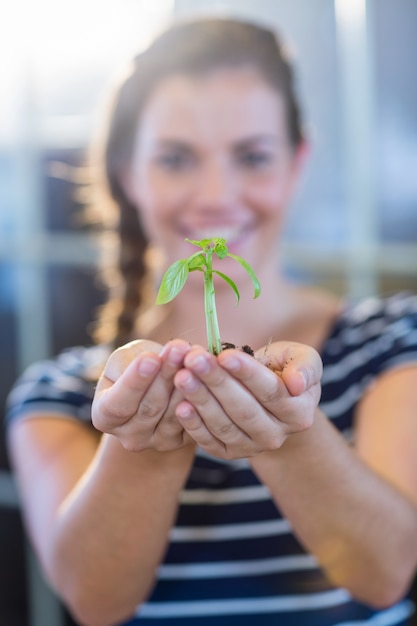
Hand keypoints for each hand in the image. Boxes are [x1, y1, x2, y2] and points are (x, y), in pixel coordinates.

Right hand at [92, 339, 193, 451]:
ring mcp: (157, 442)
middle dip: (166, 374)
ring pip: (174, 414)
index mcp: (105, 416)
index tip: (151, 359)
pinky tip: (208, 373)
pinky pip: (193, 421)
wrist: (157, 385)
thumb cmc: (134, 367)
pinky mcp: (182, 442)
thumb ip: (129, 362)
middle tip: (179, 348)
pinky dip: (201, 396)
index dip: (135, 382)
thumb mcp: (122, 360)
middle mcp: (128, 437)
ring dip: (187, 383)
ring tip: (195, 356)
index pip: (117, 403)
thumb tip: (153, 360)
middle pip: (149, 407)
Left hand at [173, 341, 321, 458]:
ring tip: (182, 375)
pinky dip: (193, 425)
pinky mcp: (228, 453)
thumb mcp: (302, 360)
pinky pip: (209, 441)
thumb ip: (305, 368)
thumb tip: (296, 383)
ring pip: (224, 425)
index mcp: (299, 413)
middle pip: (244, 409)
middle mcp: (276, 436)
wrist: (270, 397)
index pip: (271, 392)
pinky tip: (179, 405)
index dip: (247, 374)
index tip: (225, 355)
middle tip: (194, 360)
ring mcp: (252, 448)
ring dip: (201, 400)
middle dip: (217, 382)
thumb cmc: (284, 369)